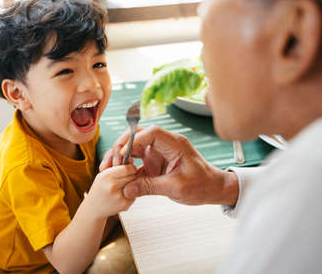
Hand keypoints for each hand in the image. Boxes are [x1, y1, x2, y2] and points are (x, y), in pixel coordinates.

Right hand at [86, 165, 136, 218]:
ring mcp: (120, 197)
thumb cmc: (99, 189)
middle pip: (132, 176)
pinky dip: (130, 193)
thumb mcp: (103, 174)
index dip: (131, 167)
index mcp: (106, 176)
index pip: (127, 168)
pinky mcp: (125, 205)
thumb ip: (116, 167)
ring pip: (134, 185)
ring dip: (132, 184)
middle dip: (132, 175)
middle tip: (126, 178)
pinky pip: (134, 194)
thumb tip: (132, 160)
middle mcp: (113, 187)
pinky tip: (121, 195)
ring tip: (121, 187)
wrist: (94, 208)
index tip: (130, 168)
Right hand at [101, 125, 238, 205]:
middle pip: (139, 135)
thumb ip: (150, 187)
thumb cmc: (202, 185)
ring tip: (109, 166)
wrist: (213, 189)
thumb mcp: (176, 187)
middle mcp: (165, 144)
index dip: (134, 140)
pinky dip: (126, 164)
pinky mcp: (155, 161)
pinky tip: (117, 172)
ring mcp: (159, 151)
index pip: (152, 132)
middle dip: (123, 145)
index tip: (123, 153)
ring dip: (121, 154)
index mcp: (175, 143)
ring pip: (135, 145)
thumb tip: (127, 189)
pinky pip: (137, 158)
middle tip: (112, 160)